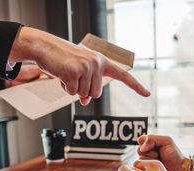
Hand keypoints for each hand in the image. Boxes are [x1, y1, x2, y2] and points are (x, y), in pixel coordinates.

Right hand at [9, 27, 149, 104]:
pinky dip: (65, 88)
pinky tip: (61, 75)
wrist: (45, 47)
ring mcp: (86, 67)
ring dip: (73, 89)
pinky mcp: (74, 72)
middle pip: (95, 94)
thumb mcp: (79, 73)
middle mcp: (97, 63)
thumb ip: (87, 85)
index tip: (147, 94)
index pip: (123, 76)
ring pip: (84, 95)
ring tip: (66, 73)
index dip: (136, 86)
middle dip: (83, 91)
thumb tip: (85, 101)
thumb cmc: (64, 60)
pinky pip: (72, 93)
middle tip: (73, 77)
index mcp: (102, 62)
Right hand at [138, 135, 186, 170]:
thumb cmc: (175, 156)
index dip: (147, 143)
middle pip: (139, 149)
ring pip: (139, 158)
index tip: (156, 147)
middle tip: (159, 155)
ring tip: (159, 162)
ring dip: (150, 160)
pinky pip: (140, 167)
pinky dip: (148, 167)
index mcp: (151, 144)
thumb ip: (152, 138)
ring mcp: (146, 162)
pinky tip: (156, 168)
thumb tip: (142, 147)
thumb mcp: (167, 141)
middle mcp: (147, 152)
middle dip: (150, 152)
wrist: (179, 170)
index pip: (141, 140)